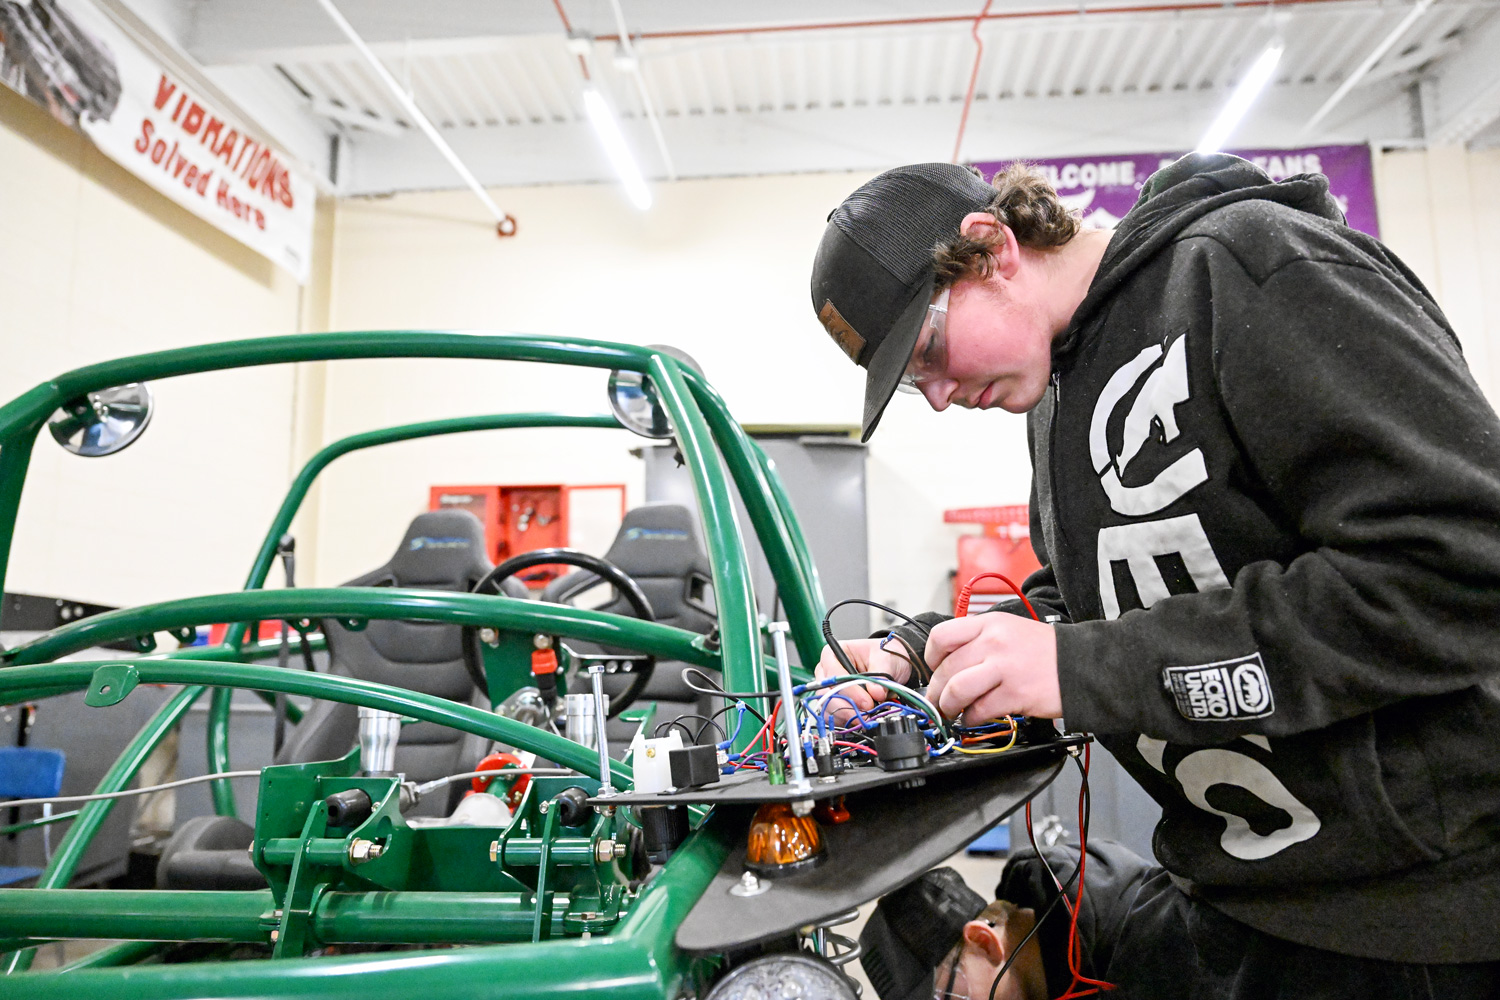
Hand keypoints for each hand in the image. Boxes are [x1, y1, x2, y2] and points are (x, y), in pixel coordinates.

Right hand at [814, 638, 912, 722]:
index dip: (850, 690)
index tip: (867, 702)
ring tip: (867, 717)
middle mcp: (825, 672)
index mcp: (832, 654)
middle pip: (826, 694)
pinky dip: (847, 721)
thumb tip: (876, 693)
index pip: (833, 674)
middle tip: (867, 714)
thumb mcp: (885, 659)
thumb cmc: (882, 655)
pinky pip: (833, 717)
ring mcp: (828, 690)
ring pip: (828, 708)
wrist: (890, 666)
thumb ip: (881, 675)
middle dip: (848, 707)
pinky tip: (861, 720)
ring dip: (848, 716)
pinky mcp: (834, 704)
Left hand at [925, 615, 1060, 722]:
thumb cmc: (1045, 651)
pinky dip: (971, 719)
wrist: (1081, 664)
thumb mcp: (1009, 630)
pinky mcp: (1015, 694)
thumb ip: (979, 640)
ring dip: (948, 707)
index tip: (933, 670)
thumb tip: (948, 664)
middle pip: (946, 669)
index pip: (942, 636)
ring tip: (951, 713)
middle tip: (937, 701)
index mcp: (989, 623)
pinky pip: (979, 710)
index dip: (931, 658)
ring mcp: (1004, 668)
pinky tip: (974, 719)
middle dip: (936, 691)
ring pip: (957, 690)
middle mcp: (993, 642)